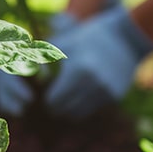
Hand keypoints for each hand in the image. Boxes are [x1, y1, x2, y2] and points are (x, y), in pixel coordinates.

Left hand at [0, 6, 152, 119]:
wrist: (126, 37)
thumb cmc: (88, 37)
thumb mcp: (64, 43)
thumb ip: (42, 59)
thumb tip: (27, 76)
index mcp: (77, 70)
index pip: (54, 100)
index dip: (46, 100)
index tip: (44, 95)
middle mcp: (93, 84)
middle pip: (65, 110)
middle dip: (56, 107)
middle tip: (52, 102)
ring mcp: (106, 92)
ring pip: (79, 114)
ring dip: (69, 110)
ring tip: (64, 101)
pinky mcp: (115, 96)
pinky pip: (92, 110)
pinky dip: (84, 107)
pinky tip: (80, 97)